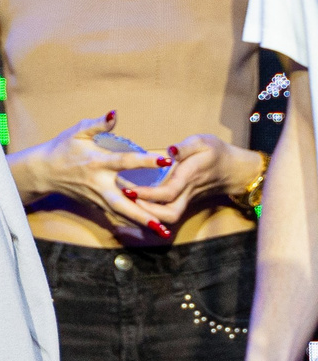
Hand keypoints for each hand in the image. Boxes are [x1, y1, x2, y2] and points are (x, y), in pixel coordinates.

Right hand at [10, 110, 171, 238]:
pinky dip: (130, 224)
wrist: (43, 171)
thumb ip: (98, 124)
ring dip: (141, 223)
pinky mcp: (95, 205)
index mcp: (97, 162)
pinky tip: (146, 230)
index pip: (125, 161)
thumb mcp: (77, 132)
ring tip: (162, 232)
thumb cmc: (62, 148)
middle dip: (143, 213)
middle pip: (123, 202)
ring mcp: (97, 197)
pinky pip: (115, 217)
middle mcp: (99, 183)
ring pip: (120, 214)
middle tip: (162, 223)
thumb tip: (114, 113)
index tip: (167, 160)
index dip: (146, 160)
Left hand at [138, 135, 264, 227]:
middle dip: (146, 211)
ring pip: (171, 217)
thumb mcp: (202, 142)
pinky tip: (136, 203)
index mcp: (189, 176)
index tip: (127, 189)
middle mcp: (188, 192)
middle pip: (170, 214)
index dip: (147, 194)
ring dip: (149, 214)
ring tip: (128, 201)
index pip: (168, 192)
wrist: (236, 170)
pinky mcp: (186, 201)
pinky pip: (170, 212)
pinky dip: (154, 212)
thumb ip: (185, 147)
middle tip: (124, 198)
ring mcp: (188, 199)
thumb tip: (170, 150)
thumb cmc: (216, 152)